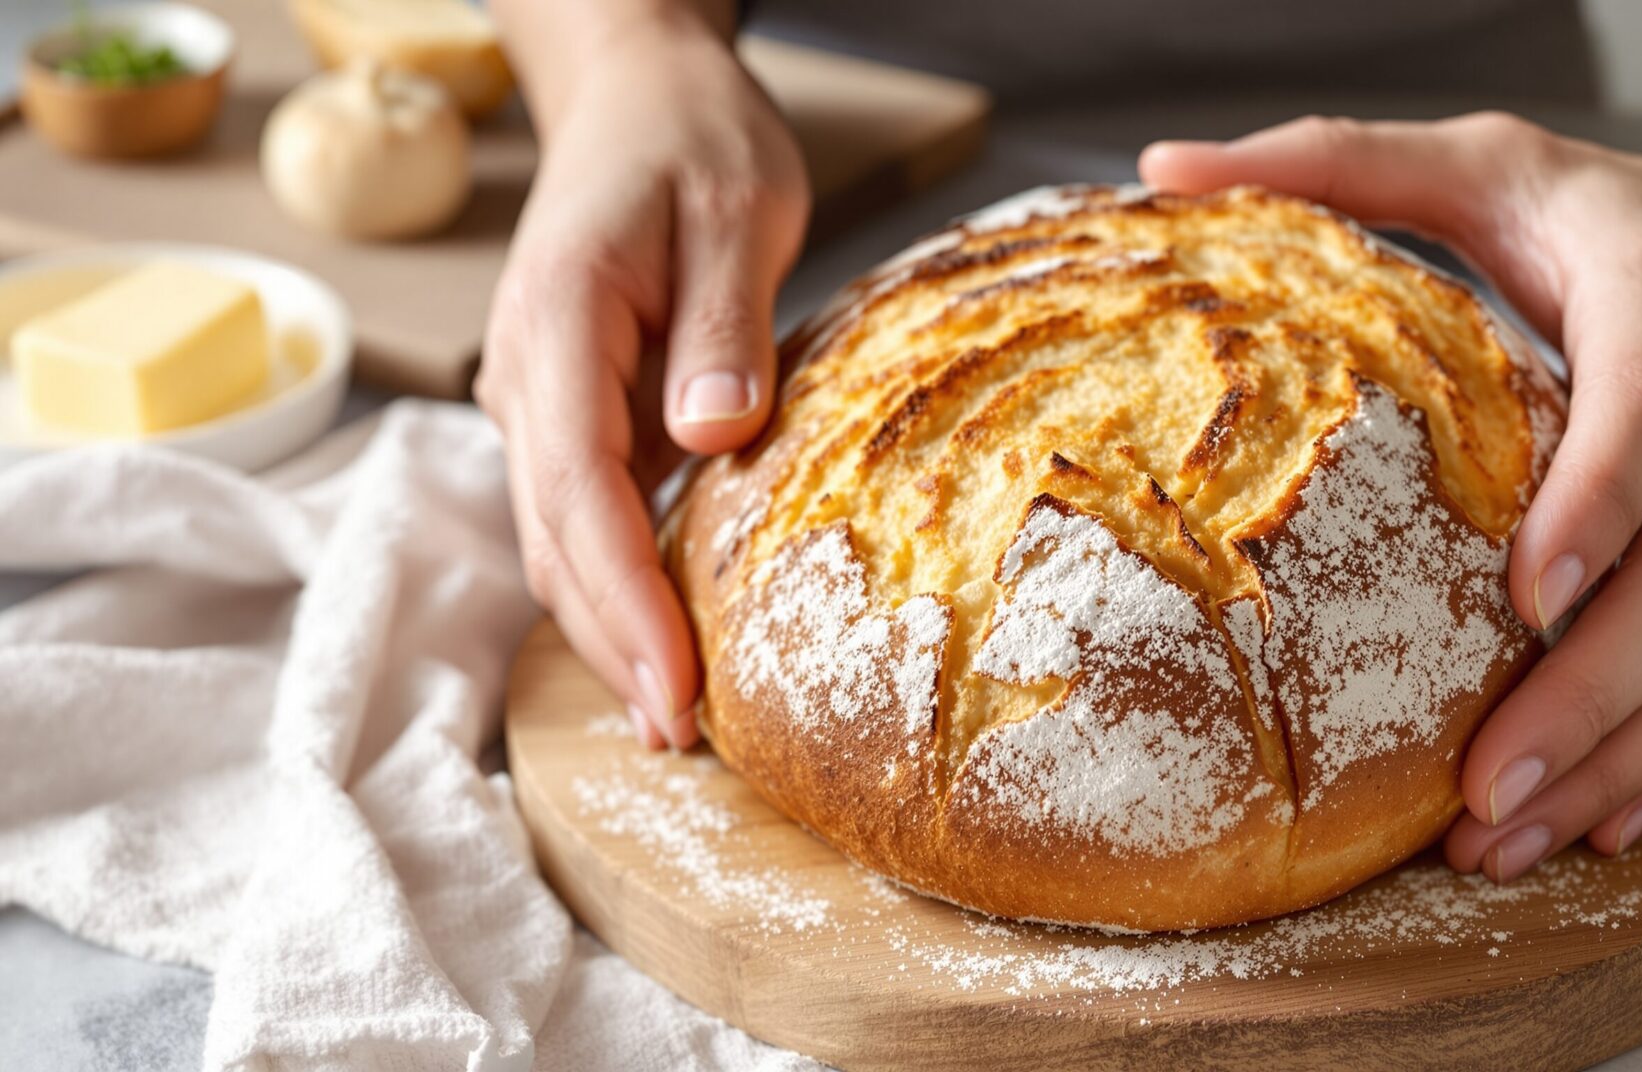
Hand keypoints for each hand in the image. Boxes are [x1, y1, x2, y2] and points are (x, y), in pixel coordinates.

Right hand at [477, 7, 807, 748]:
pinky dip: (620, 583)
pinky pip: (585, 515)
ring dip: (611, 629)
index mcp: (557, 322)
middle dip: (613, 644)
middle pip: (555, 537)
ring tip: (677, 718)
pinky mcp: (576, 412)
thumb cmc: (690, 138)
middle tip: (682, 740)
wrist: (638, 96)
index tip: (677, 683)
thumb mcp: (733, 206)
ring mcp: (543, 399)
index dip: (623, 597)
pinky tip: (670, 638)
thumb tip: (712, 438)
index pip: (576, 486)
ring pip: (560, 539)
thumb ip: (722, 322)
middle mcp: (528, 374)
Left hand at [1139, 26, 1641, 879]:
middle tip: (1482, 788)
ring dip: (1619, 763)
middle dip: (1587, 697)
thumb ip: (1340, 162)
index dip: (1596, 512)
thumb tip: (1167, 169)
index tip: (1524, 605)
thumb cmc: (1615, 227)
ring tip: (1508, 839)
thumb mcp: (1486, 166)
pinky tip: (1594, 824)